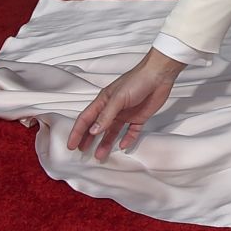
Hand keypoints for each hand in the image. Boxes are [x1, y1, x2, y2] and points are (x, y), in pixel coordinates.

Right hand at [66, 49, 184, 160]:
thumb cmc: (137, 80)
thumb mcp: (118, 98)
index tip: (71, 145)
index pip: (86, 118)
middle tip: (82, 152)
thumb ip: (106, 115)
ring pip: (112, 132)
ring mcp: (126, 113)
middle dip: (88, 139)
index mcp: (104, 101)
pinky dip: (127, 139)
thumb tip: (93, 131)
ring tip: (100, 155)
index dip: (77, 132)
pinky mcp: (139, 117)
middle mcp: (113, 108)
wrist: (160, 75)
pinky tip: (123, 146)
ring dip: (106, 143)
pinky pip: (131, 131)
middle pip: (97, 127)